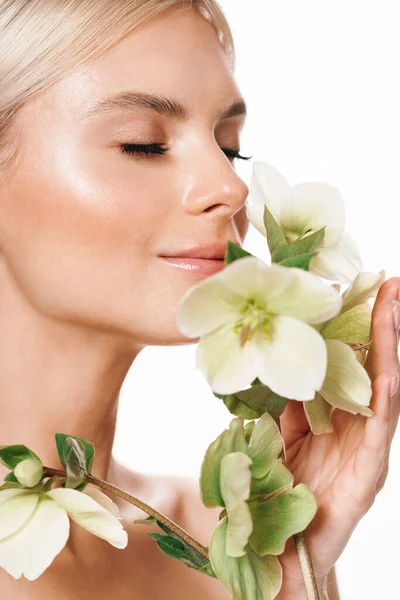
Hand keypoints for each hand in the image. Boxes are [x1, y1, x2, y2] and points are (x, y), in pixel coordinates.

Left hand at [277, 277, 399, 593]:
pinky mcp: (370, 471)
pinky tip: (389, 373)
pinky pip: (380, 429)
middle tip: (389, 282)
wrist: (287, 544)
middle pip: (373, 365)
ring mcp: (367, 445)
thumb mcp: (282, 434)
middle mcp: (357, 424)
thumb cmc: (287, 488)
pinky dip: (385, 399)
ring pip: (383, 388)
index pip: (350, 361)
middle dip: (381, 323)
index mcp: (336, 413)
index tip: (350, 287)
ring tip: (393, 308)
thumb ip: (289, 402)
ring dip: (389, 348)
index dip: (352, 325)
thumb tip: (281, 367)